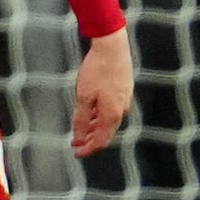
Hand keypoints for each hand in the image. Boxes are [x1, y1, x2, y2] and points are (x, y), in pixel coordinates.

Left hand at [69, 26, 134, 155]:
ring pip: (109, 121)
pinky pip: (111, 110)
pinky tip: (91, 112)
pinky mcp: (123, 90)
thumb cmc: (97, 70)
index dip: (88, 149)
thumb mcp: (83, 96)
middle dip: (90, 139)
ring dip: (94, 127)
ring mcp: (124, 100)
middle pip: (106, 132)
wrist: (112, 46)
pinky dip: (100, 115)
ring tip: (81, 128)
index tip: (76, 153)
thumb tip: (79, 138)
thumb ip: (82, 119)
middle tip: (75, 142)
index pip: (100, 140)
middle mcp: (121, 110)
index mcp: (112, 114)